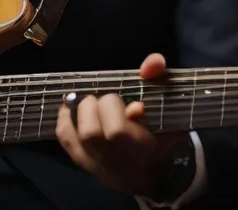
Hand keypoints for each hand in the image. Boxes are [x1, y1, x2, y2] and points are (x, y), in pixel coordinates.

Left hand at [55, 53, 185, 195]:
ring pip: (77, 138)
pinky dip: (65, 121)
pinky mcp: (88, 167)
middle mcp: (121, 164)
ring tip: (91, 104)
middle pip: (91, 133)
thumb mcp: (171, 107)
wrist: (161, 173)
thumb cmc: (166, 132)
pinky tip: (71, 109)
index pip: (116, 131)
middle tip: (105, 100)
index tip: (130, 103)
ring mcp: (102, 169)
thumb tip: (150, 64)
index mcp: (145, 150)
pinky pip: (67, 142)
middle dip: (94, 107)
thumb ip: (161, 80)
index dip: (113, 108)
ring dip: (79, 113)